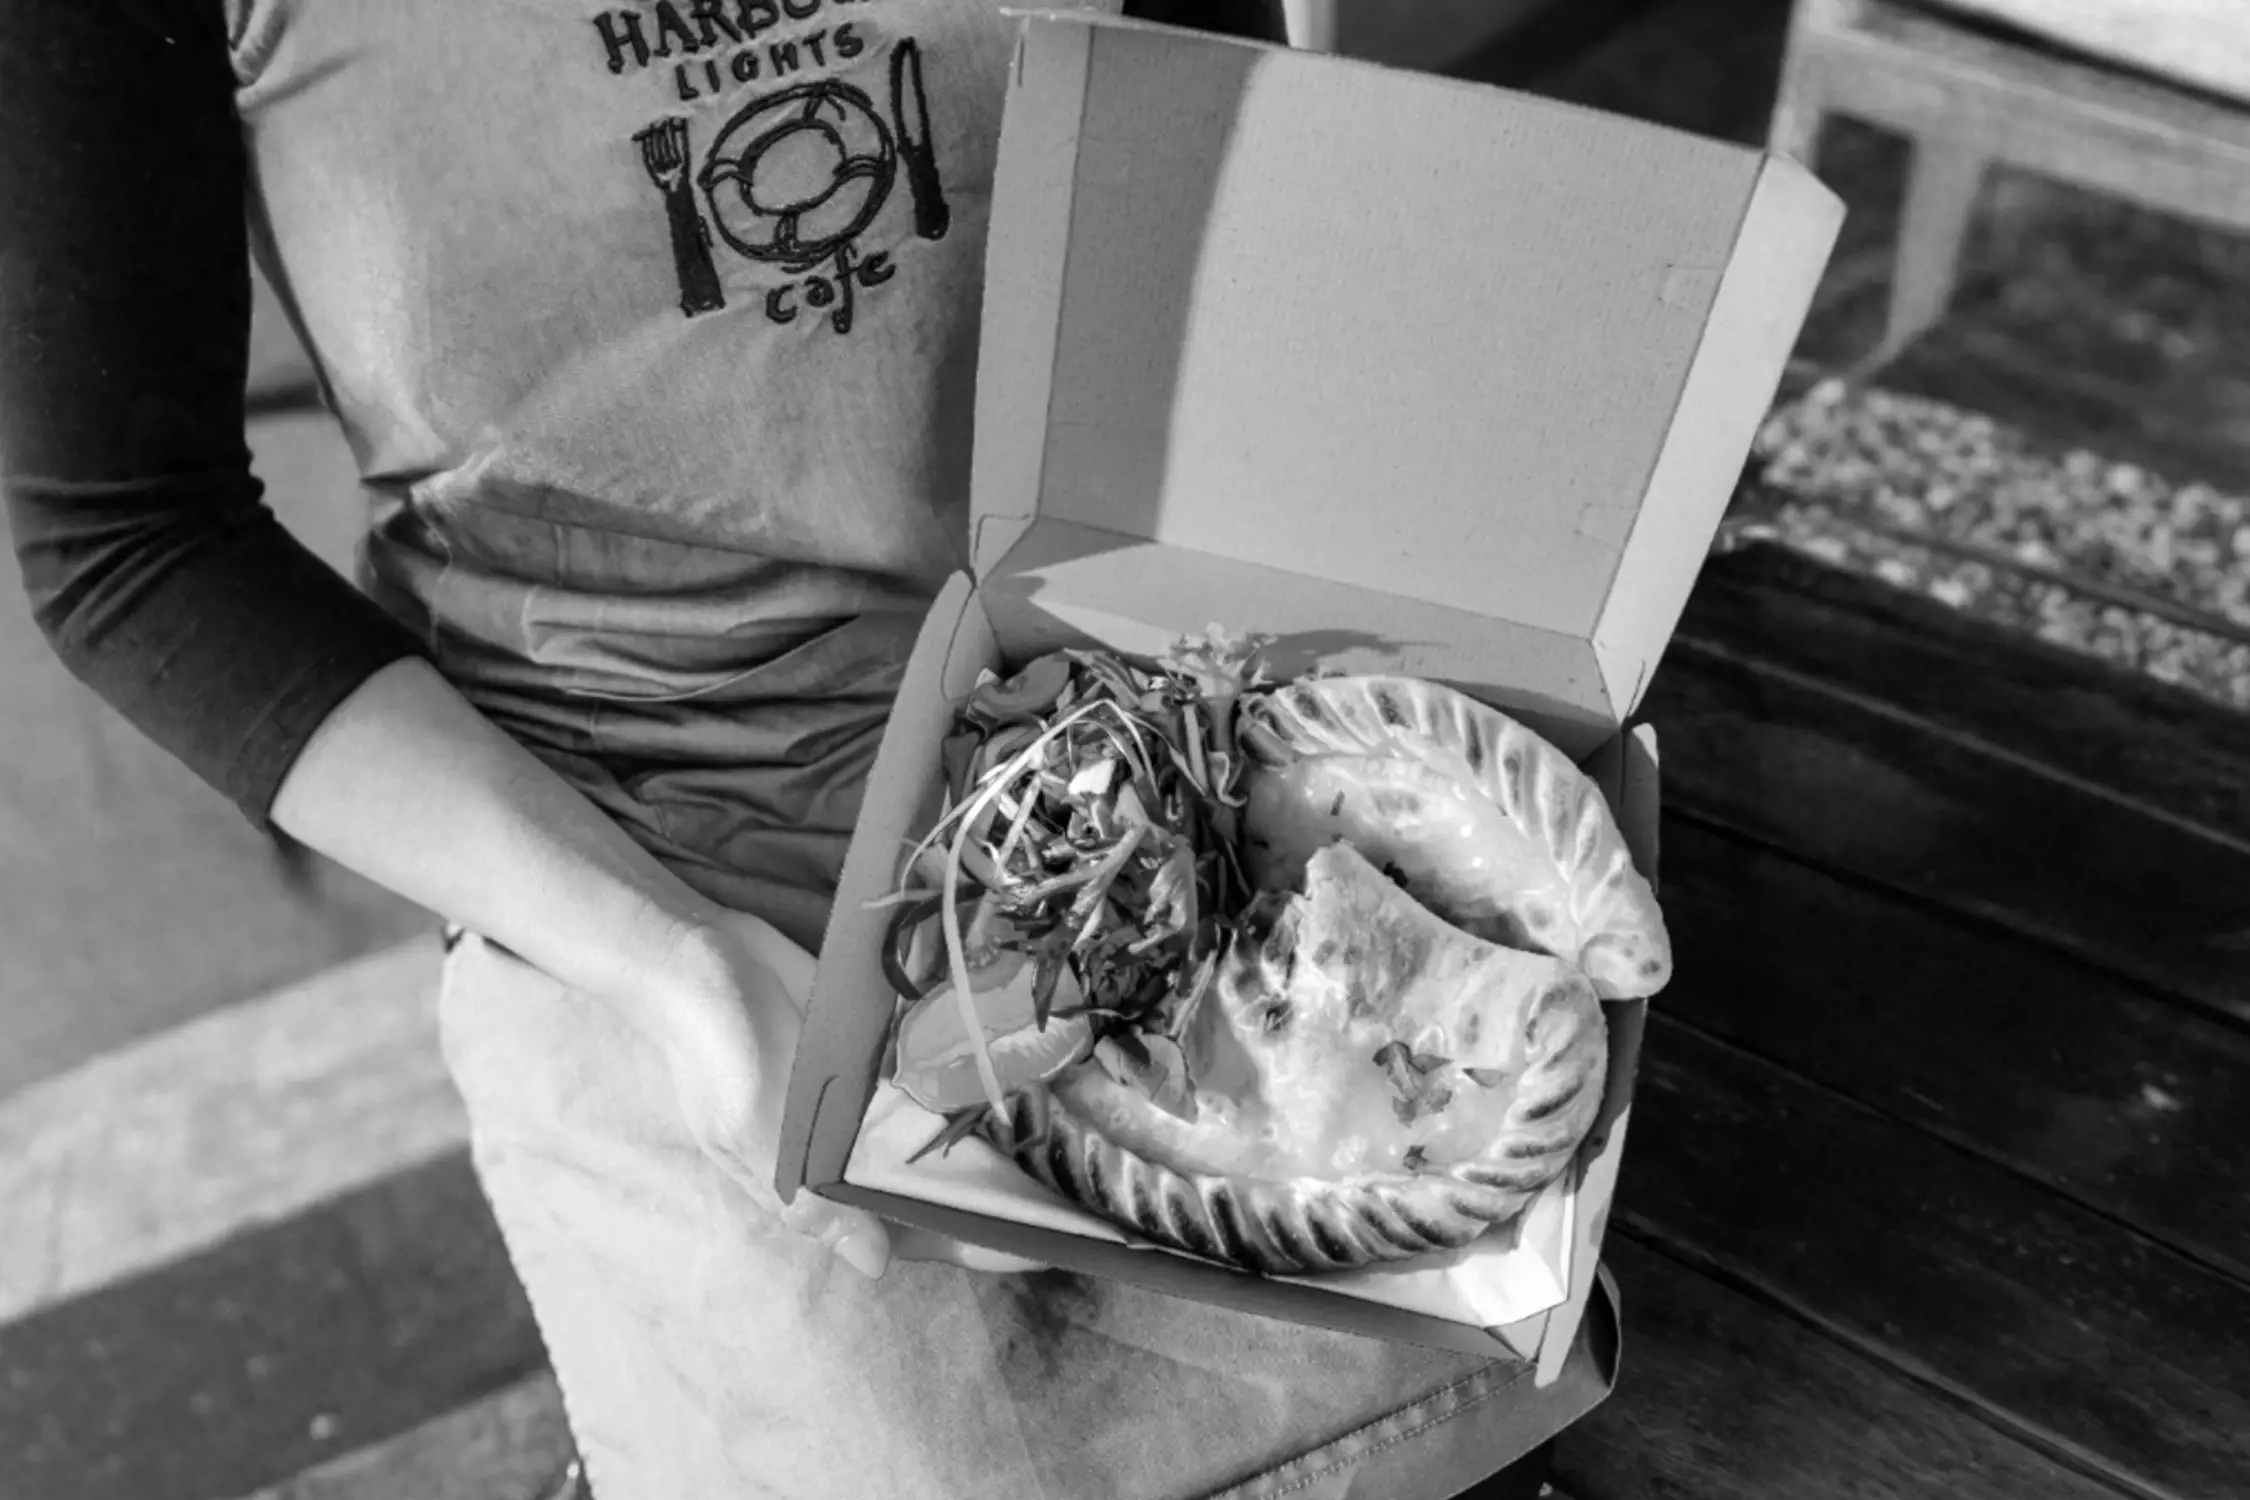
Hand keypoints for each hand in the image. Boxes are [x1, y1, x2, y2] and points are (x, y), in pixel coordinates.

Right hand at [638, 905, 1045, 1279]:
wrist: (694, 955)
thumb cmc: (714, 1052)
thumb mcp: (751, 1132)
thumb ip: (808, 1199)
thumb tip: (873, 1264)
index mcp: (823, 1182)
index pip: (912, 1228)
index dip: (974, 1242)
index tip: (1042, 1245)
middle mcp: (855, 1146)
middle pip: (942, 1184)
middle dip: (1002, 1191)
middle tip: (1080, 1191)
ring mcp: (871, 1094)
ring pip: (948, 1130)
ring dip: (998, 1134)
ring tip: (1075, 1135)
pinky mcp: (882, 1043)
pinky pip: (940, 1067)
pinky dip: (977, 1074)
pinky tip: (1034, 1069)